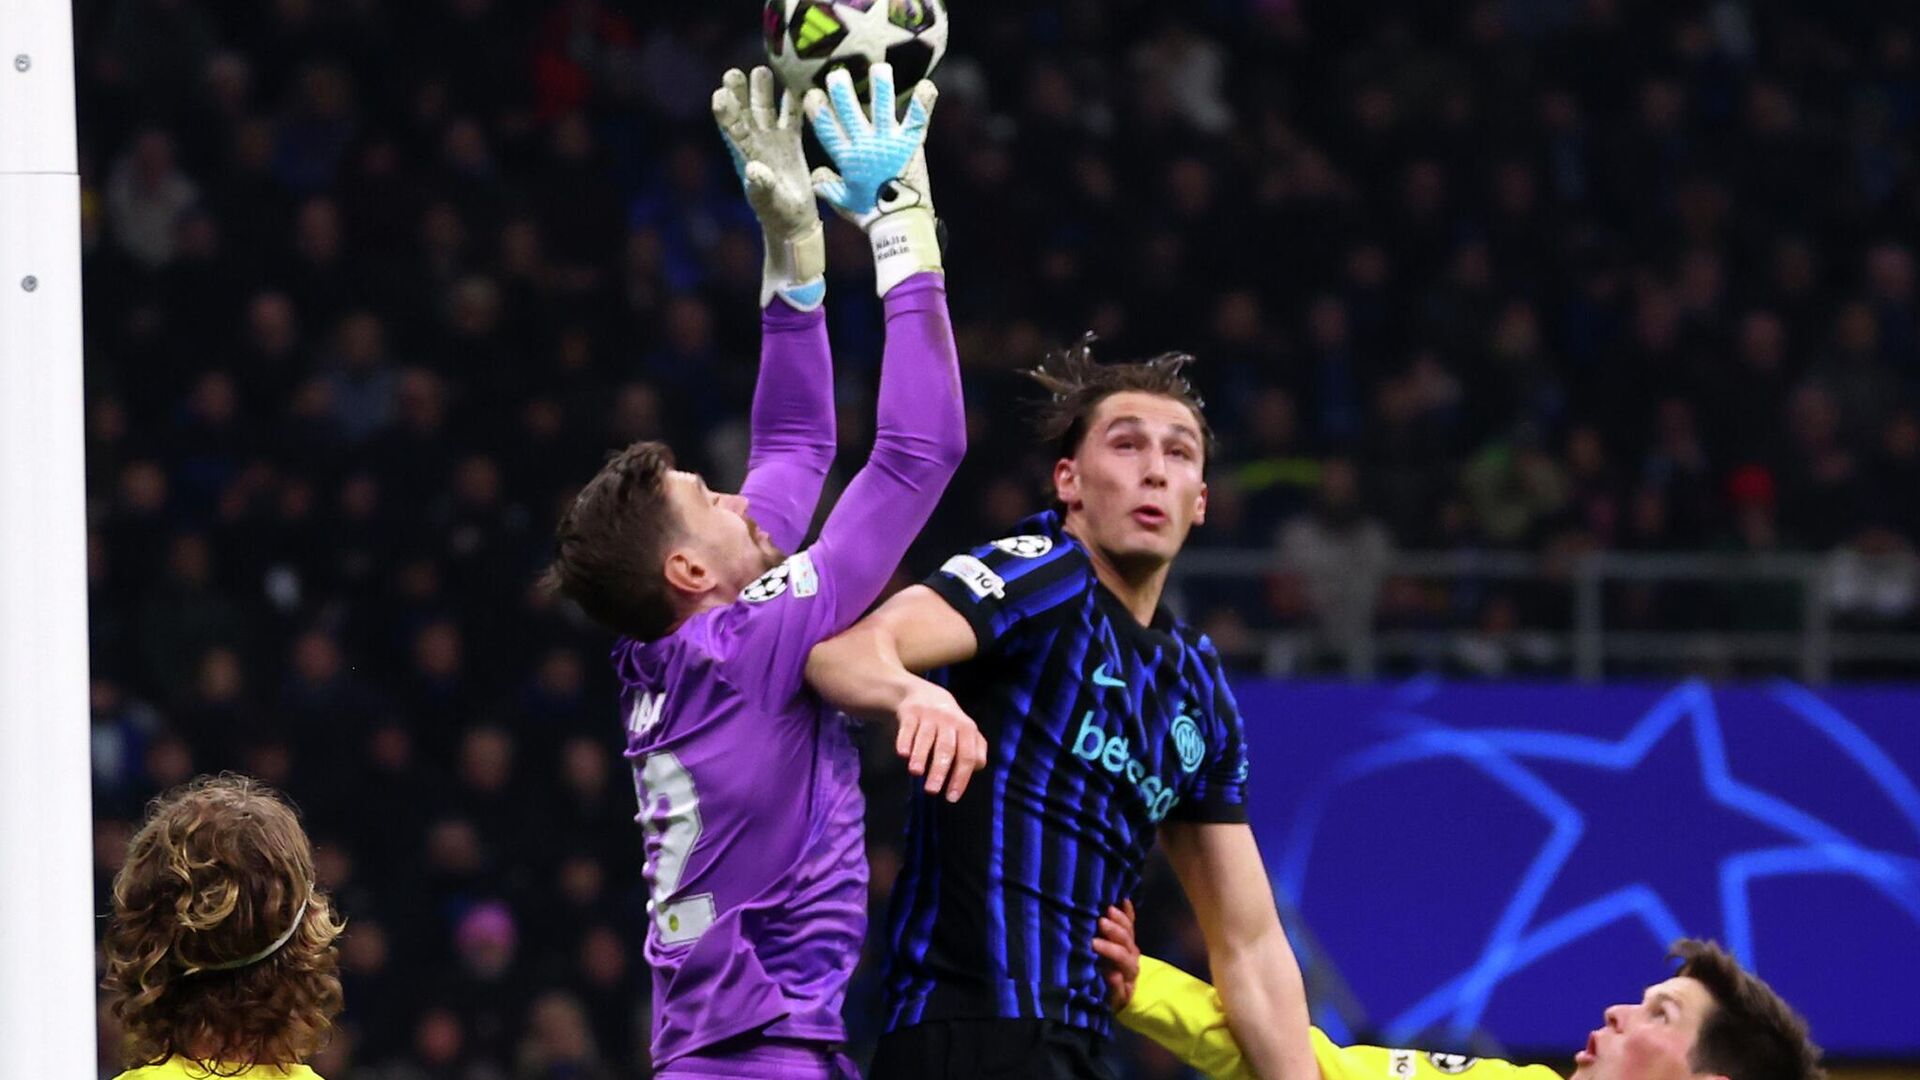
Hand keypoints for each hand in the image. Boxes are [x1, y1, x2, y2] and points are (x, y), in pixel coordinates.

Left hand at [712, 66, 824, 309]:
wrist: (794, 222)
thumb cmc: (777, 215)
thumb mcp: (769, 202)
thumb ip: (761, 185)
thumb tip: (753, 168)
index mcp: (745, 157)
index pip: (731, 130)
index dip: (725, 113)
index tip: (720, 95)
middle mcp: (755, 145)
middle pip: (745, 113)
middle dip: (739, 93)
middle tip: (733, 73)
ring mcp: (773, 142)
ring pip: (765, 111)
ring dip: (763, 92)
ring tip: (762, 70)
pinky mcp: (791, 143)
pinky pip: (790, 119)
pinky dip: (792, 105)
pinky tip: (795, 86)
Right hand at [805, 63, 941, 295]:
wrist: (900, 224)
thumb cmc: (871, 215)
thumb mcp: (843, 203)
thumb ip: (828, 186)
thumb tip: (814, 175)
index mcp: (847, 158)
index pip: (827, 129)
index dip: (818, 111)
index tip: (811, 94)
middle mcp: (865, 145)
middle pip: (850, 111)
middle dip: (842, 91)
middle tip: (837, 74)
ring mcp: (888, 142)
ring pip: (881, 108)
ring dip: (880, 87)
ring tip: (879, 68)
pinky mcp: (910, 144)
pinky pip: (917, 119)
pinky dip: (922, 102)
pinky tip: (927, 85)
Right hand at [895, 679, 987, 801]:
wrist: (923, 694)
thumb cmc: (949, 723)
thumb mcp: (966, 732)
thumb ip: (975, 750)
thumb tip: (976, 769)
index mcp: (967, 729)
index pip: (968, 756)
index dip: (961, 778)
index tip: (951, 798)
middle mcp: (949, 721)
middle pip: (946, 748)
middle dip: (940, 770)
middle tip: (932, 791)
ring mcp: (929, 715)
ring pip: (926, 737)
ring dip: (921, 755)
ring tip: (916, 773)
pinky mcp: (910, 712)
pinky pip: (907, 728)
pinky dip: (904, 740)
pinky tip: (902, 754)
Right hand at [1093, 899, 1140, 1009]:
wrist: (1125, 995)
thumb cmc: (1113, 996)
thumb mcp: (1114, 999)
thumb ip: (1114, 988)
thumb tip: (1112, 974)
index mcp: (1128, 970)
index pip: (1121, 958)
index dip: (1109, 950)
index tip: (1094, 944)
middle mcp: (1132, 956)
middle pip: (1126, 942)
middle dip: (1114, 932)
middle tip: (1100, 922)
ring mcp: (1131, 946)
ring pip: (1129, 931)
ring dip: (1119, 919)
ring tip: (1108, 909)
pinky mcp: (1129, 939)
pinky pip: (1131, 923)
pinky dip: (1128, 912)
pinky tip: (1123, 899)